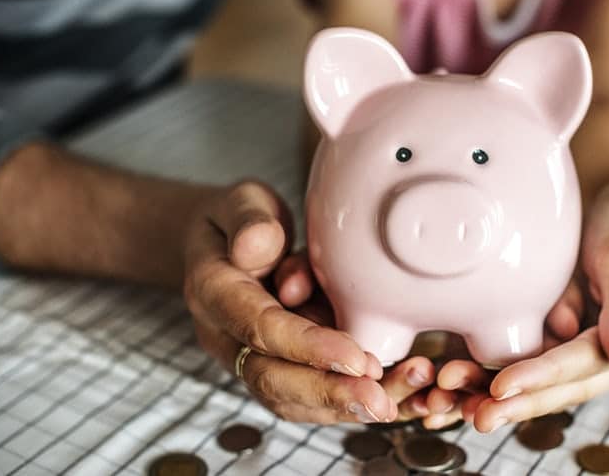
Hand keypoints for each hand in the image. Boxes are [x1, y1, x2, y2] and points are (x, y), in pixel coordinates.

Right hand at [183, 182, 429, 423]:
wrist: (225, 241)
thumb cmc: (240, 218)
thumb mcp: (241, 202)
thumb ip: (250, 219)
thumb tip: (260, 243)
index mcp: (213, 292)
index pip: (259, 328)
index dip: (307, 346)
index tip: (355, 357)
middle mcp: (225, 336)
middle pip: (272, 379)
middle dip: (329, 393)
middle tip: (380, 402)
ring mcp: (248, 357)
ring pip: (291, 399)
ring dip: (344, 406)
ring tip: (396, 402)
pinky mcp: (276, 366)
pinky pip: (308, 396)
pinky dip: (349, 402)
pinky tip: (392, 398)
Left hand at [433, 179, 608, 431]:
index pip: (582, 364)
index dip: (540, 377)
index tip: (502, 388)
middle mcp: (608, 356)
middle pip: (556, 386)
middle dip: (514, 403)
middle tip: (474, 417)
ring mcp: (577, 349)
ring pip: (534, 381)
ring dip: (494, 394)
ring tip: (454, 406)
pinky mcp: (553, 338)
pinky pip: (520, 360)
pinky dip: (489, 372)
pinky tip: (455, 384)